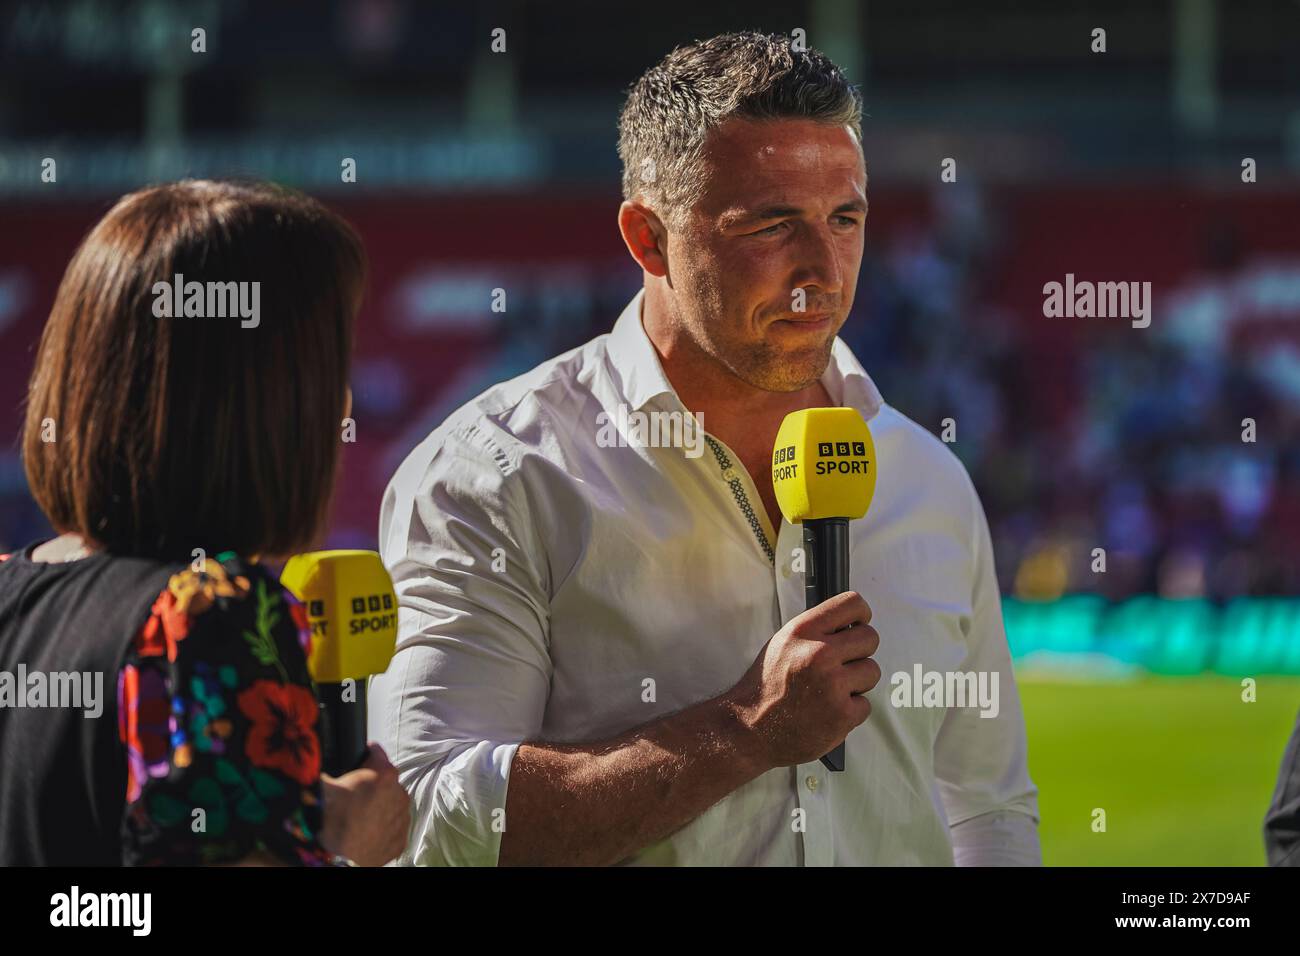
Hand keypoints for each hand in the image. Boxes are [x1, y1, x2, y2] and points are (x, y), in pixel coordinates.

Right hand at [319, 743, 410, 865]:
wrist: (332, 857)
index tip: (361, 755)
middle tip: (355, 796)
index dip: (367, 754)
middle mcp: (400, 794)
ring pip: (393, 806)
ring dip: (381, 808)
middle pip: (387, 782)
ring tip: (360, 817)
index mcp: (384, 773)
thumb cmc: (327, 818)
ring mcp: (402, 819)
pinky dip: (384, 829)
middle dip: (374, 785)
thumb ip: (332, 766)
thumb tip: (318, 756)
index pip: (377, 753)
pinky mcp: (400, 841)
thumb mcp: (325, 781)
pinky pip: (394, 829)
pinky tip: (368, 832)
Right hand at [725, 591, 879, 767]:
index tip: (859, 624)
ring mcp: (833, 685)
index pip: (852, 604)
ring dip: (857, 682)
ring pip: (872, 671)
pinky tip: (829, 711)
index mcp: (803, 631)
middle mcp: (819, 654)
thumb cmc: (767, 687)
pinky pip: (866, 704)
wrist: (751, 728)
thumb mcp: (783, 643)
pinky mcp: (842, 714)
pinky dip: (851, 711)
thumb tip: (848, 625)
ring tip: (832, 690)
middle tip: (845, 664)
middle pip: (870, 638)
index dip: (861, 614)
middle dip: (860, 651)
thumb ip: (815, 631)